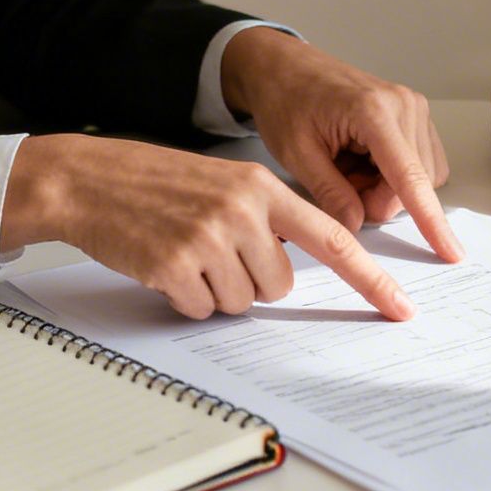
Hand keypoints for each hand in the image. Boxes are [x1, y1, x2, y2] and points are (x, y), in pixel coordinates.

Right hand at [2, 134, 414, 319]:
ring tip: (185, 254)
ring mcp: (208, 238)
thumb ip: (266, 218)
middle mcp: (242, 210)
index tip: (402, 307)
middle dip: (251, 282)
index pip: (333, 239)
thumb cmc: (156, 185)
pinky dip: (186, 299)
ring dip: (216, 292)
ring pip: (242, 302)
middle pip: (280, 285)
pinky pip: (203, 309)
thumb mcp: (224, 185)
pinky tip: (164, 266)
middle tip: (213, 253)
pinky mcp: (175, 266)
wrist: (88, 180)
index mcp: (263, 187)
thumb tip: (291, 271)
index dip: (371, 279)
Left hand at [221, 27, 461, 261]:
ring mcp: (414, 107)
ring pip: (421, 177)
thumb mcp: (297, 153)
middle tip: (339, 184)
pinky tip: (362, 161)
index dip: (431, 220)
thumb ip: (330, 194)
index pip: (410, 177)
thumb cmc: (286, 100)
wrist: (284, 66)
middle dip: (379, 198)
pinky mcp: (414, 114)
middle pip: (415, 183)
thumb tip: (356, 227)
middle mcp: (404, 105)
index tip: (450, 252)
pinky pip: (420, 163)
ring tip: (347, 167)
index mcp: (373, 111)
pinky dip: (392, 175)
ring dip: (386, 187)